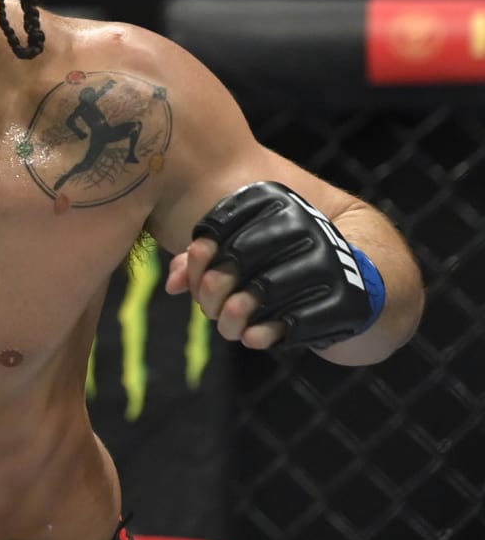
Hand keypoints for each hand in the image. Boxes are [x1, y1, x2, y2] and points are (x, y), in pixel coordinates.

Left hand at [164, 181, 385, 350]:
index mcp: (280, 203)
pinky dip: (265, 332)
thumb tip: (171, 284)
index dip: (202, 251)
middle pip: (238, 256)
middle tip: (208, 306)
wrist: (367, 276)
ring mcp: (329, 262)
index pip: (225, 221)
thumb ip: (208, 260)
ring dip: (235, 315)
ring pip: (263, 291)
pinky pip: (294, 320)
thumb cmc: (288, 259)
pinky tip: (252, 337)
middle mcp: (307, 226)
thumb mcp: (251, 248)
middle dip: (212, 287)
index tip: (197, 273)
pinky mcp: (345, 300)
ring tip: (227, 325)